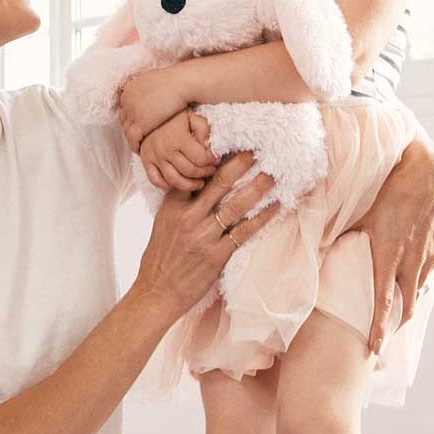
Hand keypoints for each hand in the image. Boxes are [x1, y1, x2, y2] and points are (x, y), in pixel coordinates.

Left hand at [118, 65, 191, 151]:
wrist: (181, 84)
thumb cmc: (175, 81)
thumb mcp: (153, 82)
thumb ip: (147, 90)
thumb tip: (150, 95)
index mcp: (129, 90)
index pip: (126, 109)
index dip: (132, 119)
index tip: (139, 127)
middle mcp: (126, 101)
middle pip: (125, 120)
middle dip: (131, 129)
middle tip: (138, 139)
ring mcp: (131, 112)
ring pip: (127, 131)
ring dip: (133, 140)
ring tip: (140, 148)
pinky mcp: (139, 123)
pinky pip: (133, 139)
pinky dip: (136, 146)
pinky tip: (142, 151)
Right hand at [133, 151, 280, 320]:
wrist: (157, 290)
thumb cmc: (161, 255)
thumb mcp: (163, 221)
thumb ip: (181, 201)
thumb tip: (204, 182)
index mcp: (173, 205)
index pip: (197, 175)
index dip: (215, 158)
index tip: (232, 143)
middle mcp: (188, 216)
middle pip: (219, 183)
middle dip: (240, 164)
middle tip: (258, 148)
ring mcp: (203, 236)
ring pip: (236, 205)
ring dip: (257, 187)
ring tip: (274, 174)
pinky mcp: (216, 255)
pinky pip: (244, 231)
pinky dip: (262, 217)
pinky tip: (276, 206)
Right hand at [140, 110, 217, 191]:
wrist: (150, 113)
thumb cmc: (175, 116)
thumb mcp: (192, 116)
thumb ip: (203, 128)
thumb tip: (208, 146)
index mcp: (178, 138)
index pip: (201, 158)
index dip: (212, 161)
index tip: (216, 159)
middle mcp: (165, 149)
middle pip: (190, 171)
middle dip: (204, 173)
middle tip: (211, 170)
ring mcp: (154, 157)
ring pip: (175, 180)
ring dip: (190, 185)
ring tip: (199, 182)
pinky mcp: (146, 161)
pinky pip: (156, 181)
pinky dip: (168, 185)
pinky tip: (179, 182)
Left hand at [355, 125, 433, 354]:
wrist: (429, 170)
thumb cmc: (389, 186)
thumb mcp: (361, 211)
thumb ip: (341, 231)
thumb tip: (317, 244)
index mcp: (388, 253)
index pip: (383, 301)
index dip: (379, 328)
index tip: (375, 349)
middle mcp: (411, 260)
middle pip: (404, 306)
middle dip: (393, 327)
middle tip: (382, 342)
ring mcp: (428, 255)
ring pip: (417, 291)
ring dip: (406, 307)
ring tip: (395, 320)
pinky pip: (426, 273)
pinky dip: (416, 283)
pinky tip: (410, 284)